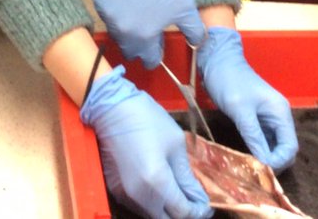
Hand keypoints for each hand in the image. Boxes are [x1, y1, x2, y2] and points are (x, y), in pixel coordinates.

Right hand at [81, 67, 212, 218]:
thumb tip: (198, 197)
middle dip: (184, 214)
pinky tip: (160, 188)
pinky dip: (153, 203)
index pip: (183, 212)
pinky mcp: (116, 190)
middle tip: (195, 202)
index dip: (199, 211)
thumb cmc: (147, 120)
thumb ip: (186, 176)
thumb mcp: (175, 143)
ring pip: (152, 216)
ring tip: (179, 193)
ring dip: (168, 210)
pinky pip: (139, 206)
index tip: (207, 204)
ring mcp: (125, 195)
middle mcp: (140, 196)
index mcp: (157, 182)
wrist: (110, 109)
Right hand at [93, 0, 205, 68]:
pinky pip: (107, 16)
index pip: (148, 59)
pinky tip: (127, 1)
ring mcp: (108, 15)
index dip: (156, 54)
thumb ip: (194, 33)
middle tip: (148, 31)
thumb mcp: (187, 9)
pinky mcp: (99, 0)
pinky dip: (116, 13)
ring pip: (117, 33)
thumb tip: (196, 45)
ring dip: (127, 30)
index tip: (158, 47)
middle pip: (130, 49)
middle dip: (140, 45)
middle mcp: (122, 30)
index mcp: (144, 36)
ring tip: (138, 14)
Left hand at [196, 27, 297, 170]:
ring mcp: (269, 119)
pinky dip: (258, 151)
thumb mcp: (241, 110)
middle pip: (285, 149)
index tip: (261, 171)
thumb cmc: (229, 81)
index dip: (279, 162)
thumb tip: (264, 164)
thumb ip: (254, 136)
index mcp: (281, 112)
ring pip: (274, 147)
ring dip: (265, 159)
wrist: (217, 61)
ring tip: (250, 170)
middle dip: (273, 163)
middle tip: (254, 174)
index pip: (290, 147)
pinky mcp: (257, 120)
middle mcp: (279, 117)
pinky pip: (263, 141)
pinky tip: (247, 159)